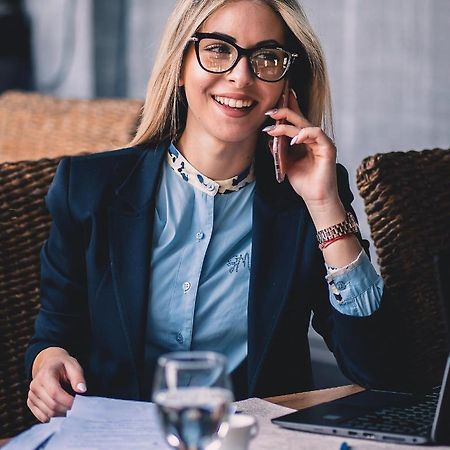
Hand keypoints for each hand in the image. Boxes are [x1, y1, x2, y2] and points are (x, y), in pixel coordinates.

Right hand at [27, 347, 86, 421]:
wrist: (50, 363)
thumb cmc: (63, 365)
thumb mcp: (73, 365)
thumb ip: (78, 378)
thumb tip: (82, 390)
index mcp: (45, 374)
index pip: (55, 393)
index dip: (67, 401)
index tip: (79, 403)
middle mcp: (35, 385)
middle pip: (51, 405)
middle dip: (67, 409)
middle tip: (79, 408)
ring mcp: (31, 395)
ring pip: (47, 413)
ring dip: (62, 414)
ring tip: (71, 408)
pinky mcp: (31, 403)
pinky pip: (42, 417)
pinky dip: (54, 417)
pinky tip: (62, 411)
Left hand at [264, 91, 338, 209]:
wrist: (314, 198)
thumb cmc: (303, 183)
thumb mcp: (286, 163)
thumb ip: (279, 150)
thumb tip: (269, 138)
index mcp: (305, 140)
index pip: (296, 120)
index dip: (288, 108)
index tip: (275, 101)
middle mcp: (314, 139)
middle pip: (300, 119)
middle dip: (284, 112)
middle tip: (270, 111)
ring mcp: (321, 142)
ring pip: (305, 126)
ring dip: (288, 126)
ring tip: (273, 129)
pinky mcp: (328, 148)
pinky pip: (317, 134)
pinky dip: (304, 134)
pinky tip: (293, 139)